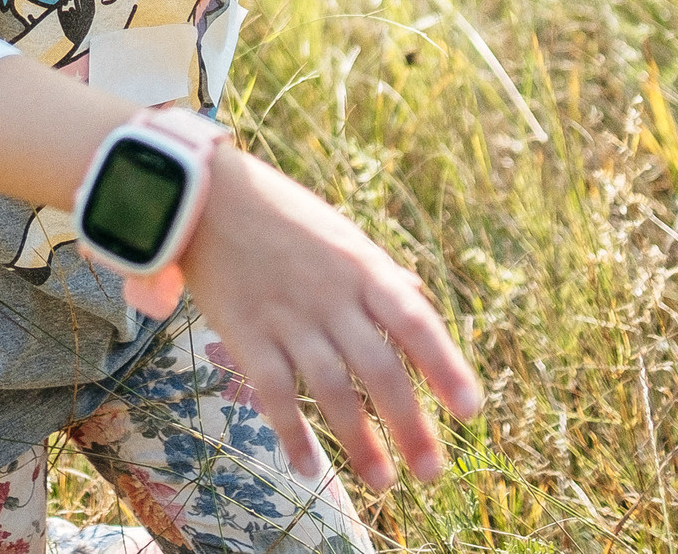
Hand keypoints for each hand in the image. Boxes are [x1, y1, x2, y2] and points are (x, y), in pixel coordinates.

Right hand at [169, 146, 481, 490]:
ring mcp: (287, 316)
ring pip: (332, 389)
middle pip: (380, 369)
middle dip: (410, 426)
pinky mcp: (245, 332)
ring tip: (383, 482)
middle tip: (432, 471)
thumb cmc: (282, 215)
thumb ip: (377, 272)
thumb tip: (418, 294)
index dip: (446, 368)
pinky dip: (292, 433)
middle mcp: (331, 296)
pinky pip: (274, 392)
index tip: (471, 412)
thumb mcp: (341, 234)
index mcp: (363, 267)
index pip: (416, 323)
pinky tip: (308, 467)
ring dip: (359, 441)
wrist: (206, 194)